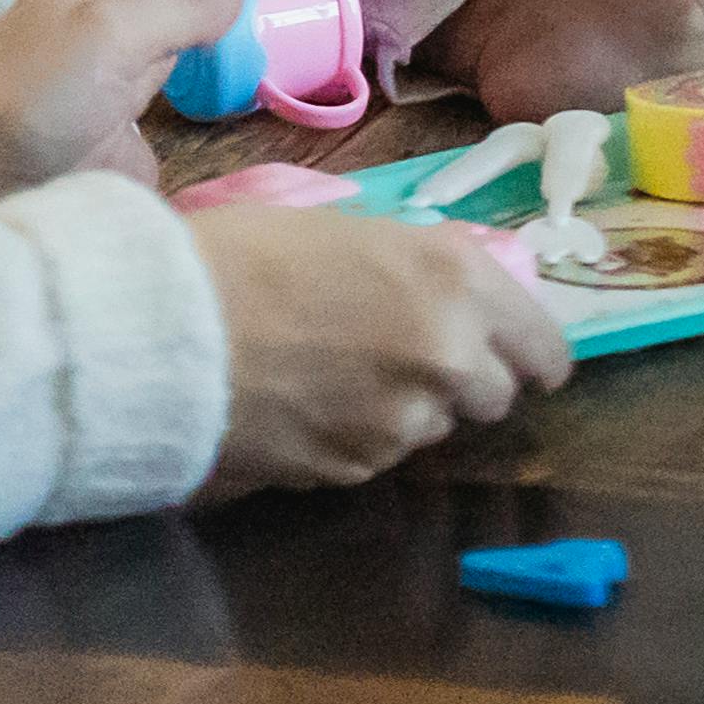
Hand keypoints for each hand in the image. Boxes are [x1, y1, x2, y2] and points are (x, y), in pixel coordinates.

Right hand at [187, 206, 573, 492]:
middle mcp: (449, 356)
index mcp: (455, 280)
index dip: (533, 356)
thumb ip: (418, 272)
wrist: (160, 326)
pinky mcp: (353, 470)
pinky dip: (354, 439)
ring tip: (336, 377)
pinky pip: (376, 458)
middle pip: (495, 397)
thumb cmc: (245, 254)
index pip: (544, 347)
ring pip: (432, 430)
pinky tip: (305, 407)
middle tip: (408, 360)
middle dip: (462, 383)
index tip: (521, 361)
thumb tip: (445, 301)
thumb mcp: (352, 232)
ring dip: (404, 411)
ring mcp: (403, 422)